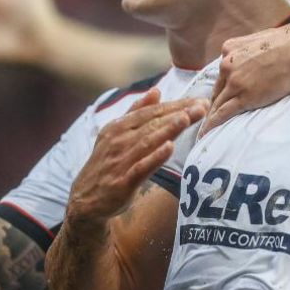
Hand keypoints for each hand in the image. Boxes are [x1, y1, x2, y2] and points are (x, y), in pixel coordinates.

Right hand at [67, 90, 207, 221]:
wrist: (87, 199)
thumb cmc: (108, 164)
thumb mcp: (116, 134)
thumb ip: (137, 112)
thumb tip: (156, 90)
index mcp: (118, 126)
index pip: (151, 112)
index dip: (175, 105)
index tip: (198, 100)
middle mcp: (118, 140)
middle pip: (153, 123)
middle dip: (179, 113)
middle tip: (202, 106)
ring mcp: (120, 160)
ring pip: (148, 141)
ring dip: (168, 129)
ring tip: (187, 118)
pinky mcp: (123, 181)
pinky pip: (142, 167)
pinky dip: (155, 157)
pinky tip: (170, 147)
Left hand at [201, 21, 289, 134]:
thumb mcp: (259, 39)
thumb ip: (249, 50)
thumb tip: (252, 58)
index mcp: (229, 49)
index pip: (222, 74)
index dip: (221, 88)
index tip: (220, 98)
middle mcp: (227, 64)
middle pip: (218, 89)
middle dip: (214, 104)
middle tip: (211, 116)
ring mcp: (234, 81)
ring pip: (218, 103)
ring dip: (211, 117)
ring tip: (206, 130)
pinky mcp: (244, 97)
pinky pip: (223, 113)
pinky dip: (212, 124)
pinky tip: (207, 133)